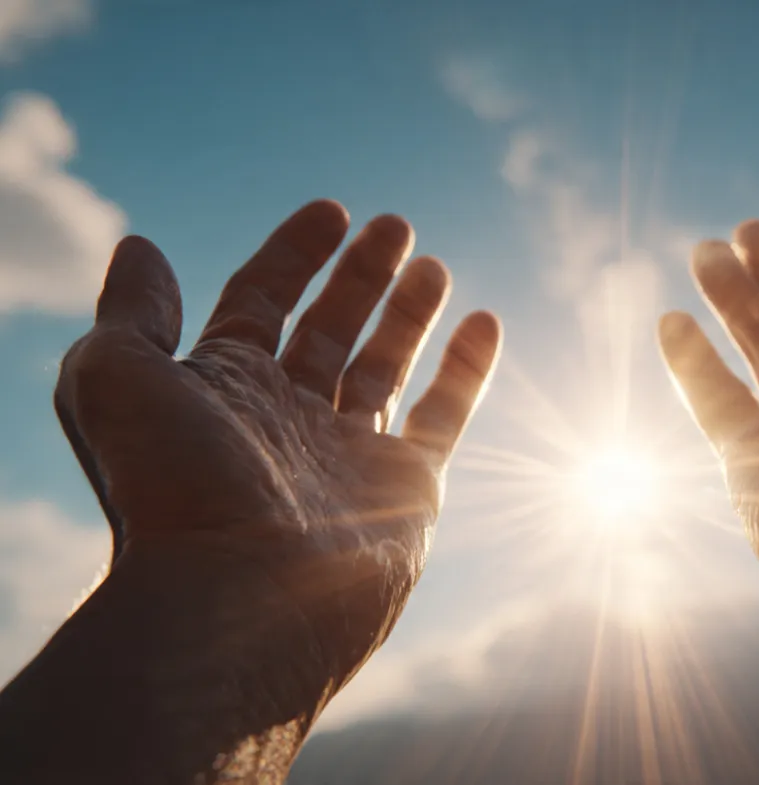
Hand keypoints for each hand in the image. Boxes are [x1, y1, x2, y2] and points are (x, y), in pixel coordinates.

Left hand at [54, 200, 500, 685]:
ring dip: (409, 312)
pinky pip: (445, 418)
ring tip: (433, 263)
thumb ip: (132, 311)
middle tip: (396, 225)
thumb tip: (142, 247)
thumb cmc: (171, 492)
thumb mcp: (115, 380)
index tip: (333, 210)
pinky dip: (468, 371)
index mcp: (224, 389)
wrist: (237, 605)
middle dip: (360, 275)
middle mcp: (287, 420)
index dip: (293, 253)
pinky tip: (484, 321)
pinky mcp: (408, 490)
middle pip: (330, 329)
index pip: (262, 301)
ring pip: (387, 367)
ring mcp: (350, 456)